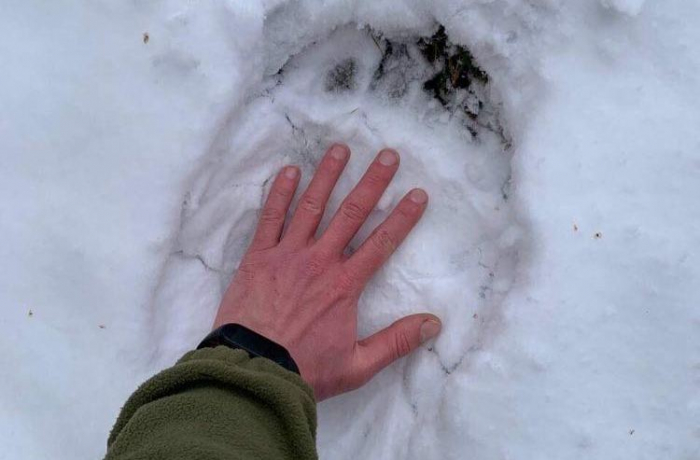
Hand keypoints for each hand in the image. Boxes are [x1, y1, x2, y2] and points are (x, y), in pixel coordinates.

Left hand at [213, 144, 440, 399]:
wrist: (253, 371)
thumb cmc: (305, 369)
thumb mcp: (358, 365)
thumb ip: (396, 342)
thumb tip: (434, 324)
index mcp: (345, 284)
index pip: (382, 242)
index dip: (402, 217)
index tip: (418, 193)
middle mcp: (319, 261)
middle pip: (351, 214)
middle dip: (372, 182)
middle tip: (388, 155)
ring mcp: (287, 255)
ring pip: (311, 207)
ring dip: (327, 176)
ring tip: (340, 149)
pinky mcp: (258, 257)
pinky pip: (270, 218)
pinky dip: (279, 194)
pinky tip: (289, 171)